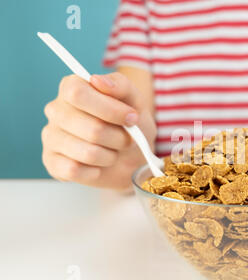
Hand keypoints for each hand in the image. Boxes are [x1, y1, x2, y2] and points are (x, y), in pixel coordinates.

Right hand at [42, 73, 156, 190]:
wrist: (132, 155)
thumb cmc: (130, 124)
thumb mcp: (134, 100)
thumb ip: (120, 85)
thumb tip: (97, 80)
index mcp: (71, 87)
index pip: (77, 94)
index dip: (109, 109)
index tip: (132, 118)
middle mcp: (56, 110)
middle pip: (91, 128)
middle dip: (119, 138)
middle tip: (128, 139)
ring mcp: (51, 137)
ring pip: (87, 152)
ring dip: (111, 156)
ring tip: (113, 151)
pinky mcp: (52, 162)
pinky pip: (75, 170)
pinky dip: (96, 170)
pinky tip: (99, 165)